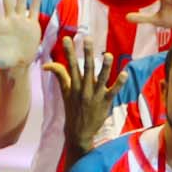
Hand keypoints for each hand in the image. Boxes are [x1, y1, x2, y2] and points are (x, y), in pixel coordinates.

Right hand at [42, 33, 117, 154]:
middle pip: (87, 69)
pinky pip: (113, 92)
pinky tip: (125, 74)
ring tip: (108, 55)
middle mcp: (84, 89)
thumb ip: (59, 76)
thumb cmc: (72, 110)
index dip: (69, 52)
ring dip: (105, 67)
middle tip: (88, 38)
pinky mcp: (105, 103)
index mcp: (74, 86)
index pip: (71, 66)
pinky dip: (119, 83)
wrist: (79, 132)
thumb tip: (46, 65)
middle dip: (87, 53)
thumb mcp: (64, 93)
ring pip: (101, 79)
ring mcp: (95, 96)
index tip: (67, 39)